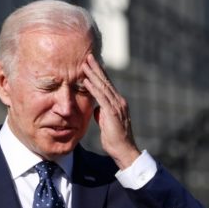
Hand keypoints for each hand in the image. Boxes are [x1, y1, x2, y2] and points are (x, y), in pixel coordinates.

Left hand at [82, 54, 139, 168]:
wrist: (124, 151)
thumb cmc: (115, 140)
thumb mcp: (106, 124)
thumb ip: (102, 114)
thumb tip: (96, 109)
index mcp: (118, 103)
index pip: (107, 85)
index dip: (99, 74)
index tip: (91, 64)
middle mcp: (119, 101)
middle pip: (106, 81)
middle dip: (96, 68)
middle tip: (88, 56)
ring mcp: (117, 106)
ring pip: (103, 86)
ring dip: (93, 75)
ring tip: (84, 64)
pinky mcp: (112, 112)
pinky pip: (101, 97)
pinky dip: (93, 88)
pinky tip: (86, 81)